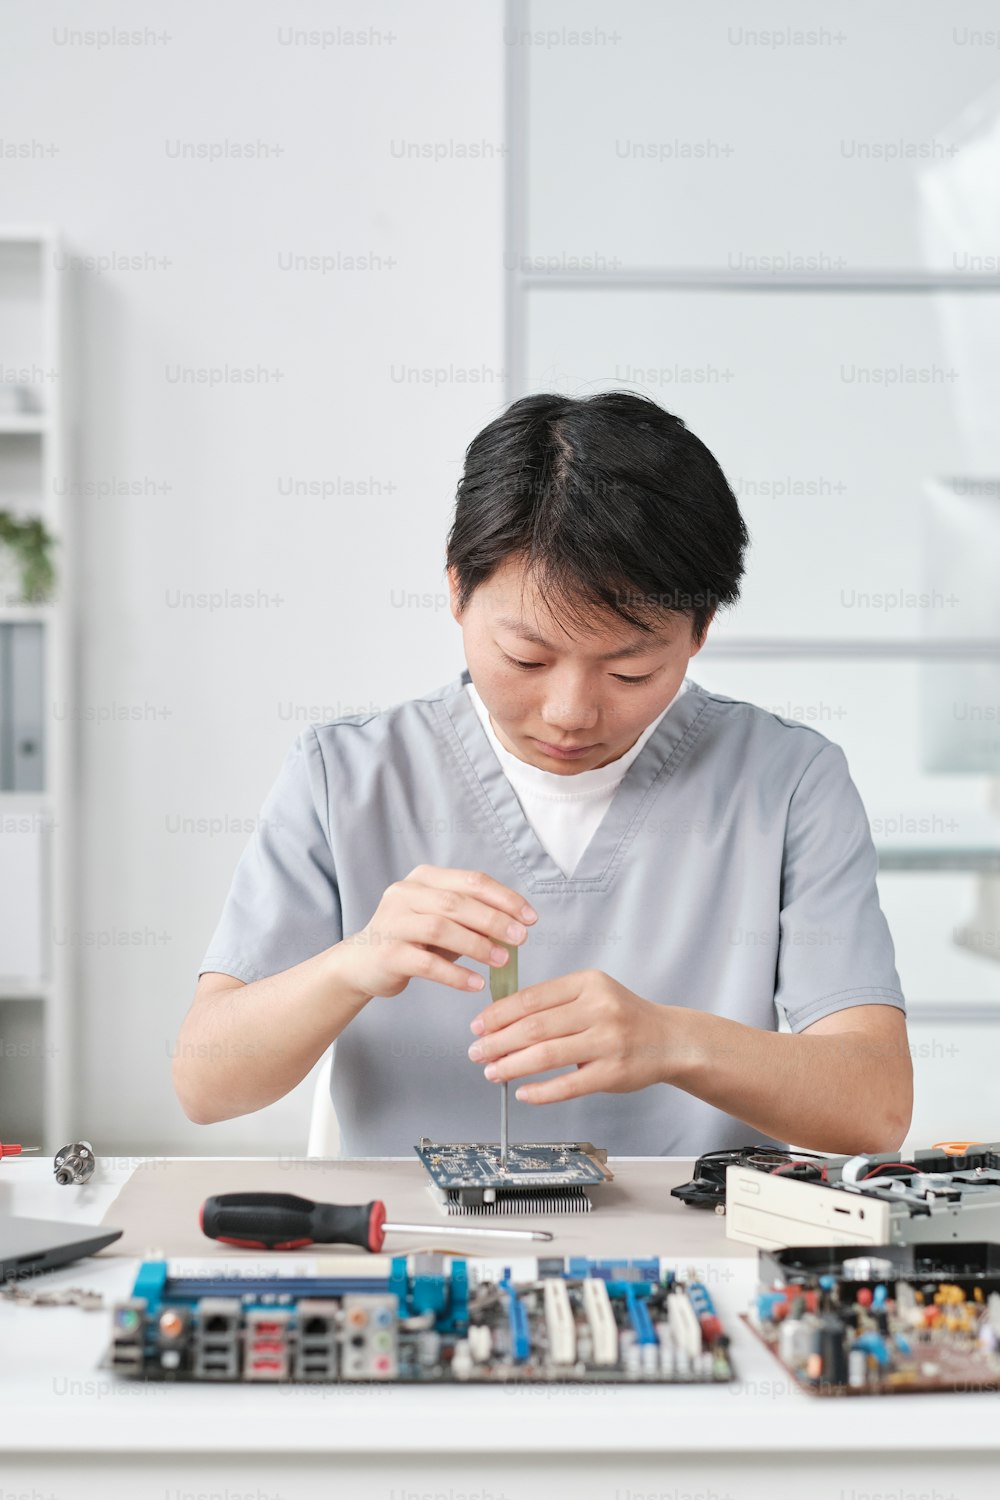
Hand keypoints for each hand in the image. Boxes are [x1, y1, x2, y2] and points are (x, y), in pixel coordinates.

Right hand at [338, 865, 536, 999]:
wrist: (361, 963)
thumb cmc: (411, 939)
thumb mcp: (441, 920)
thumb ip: (472, 918)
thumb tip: (516, 927)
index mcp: (424, 878)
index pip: (472, 881)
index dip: (505, 898)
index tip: (531, 918)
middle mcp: (405, 894)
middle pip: (458, 902)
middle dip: (494, 920)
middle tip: (521, 939)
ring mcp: (393, 922)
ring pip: (441, 928)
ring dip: (477, 945)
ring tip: (502, 961)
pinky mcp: (387, 953)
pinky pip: (427, 963)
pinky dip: (455, 974)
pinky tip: (476, 983)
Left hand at [467, 968, 675, 1102]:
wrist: (670, 1039)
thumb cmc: (623, 1016)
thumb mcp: (592, 993)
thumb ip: (554, 1003)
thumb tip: (501, 1022)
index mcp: (588, 983)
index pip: (532, 998)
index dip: (499, 1014)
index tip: (478, 1026)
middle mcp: (599, 1008)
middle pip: (535, 1027)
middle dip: (498, 1041)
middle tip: (476, 1052)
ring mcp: (608, 1041)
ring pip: (547, 1055)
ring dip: (512, 1066)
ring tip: (492, 1072)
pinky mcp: (613, 1073)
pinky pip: (568, 1085)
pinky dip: (540, 1091)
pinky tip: (522, 1092)